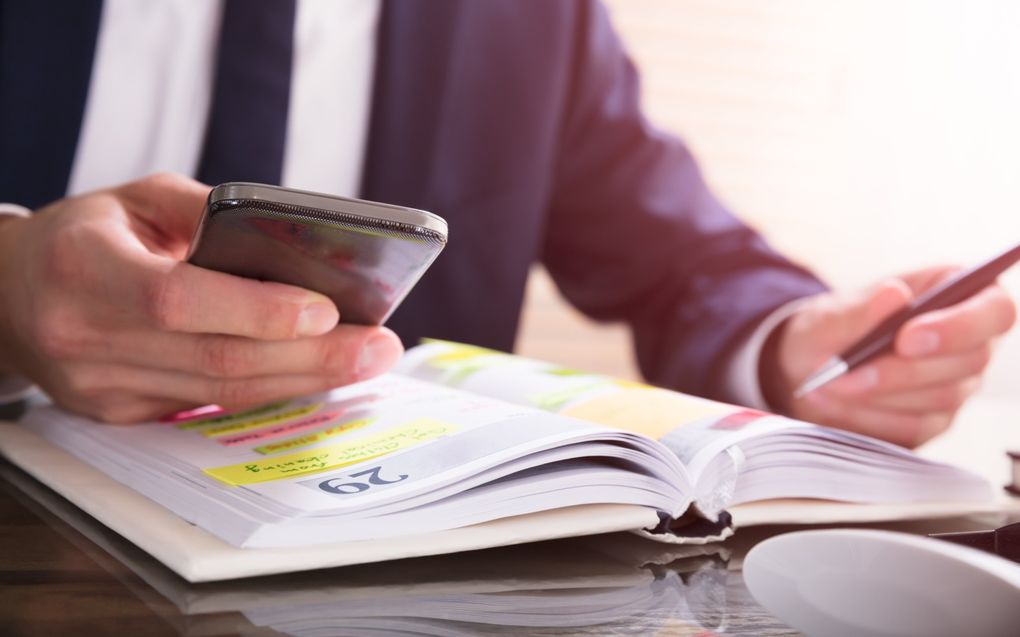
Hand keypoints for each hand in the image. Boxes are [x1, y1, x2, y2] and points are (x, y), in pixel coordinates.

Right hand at [0, 173, 402, 422]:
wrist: (10, 296)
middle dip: (312, 358)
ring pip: (221, 393)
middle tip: (381, 346)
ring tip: (367, 360)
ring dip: (305, 380)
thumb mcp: (136, 199)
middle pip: (216, 360)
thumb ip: (210, 212)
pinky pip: (209, 409)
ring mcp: (101, 388)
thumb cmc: (85, 237)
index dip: (257, 310)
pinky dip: (271, 393)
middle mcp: (86, 337)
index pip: (178, 299)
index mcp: (83, 267)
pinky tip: (319, 377)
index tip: (329, 310)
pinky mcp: (120, 415)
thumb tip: (296, 242)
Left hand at [765, 266, 1015, 446]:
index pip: (995, 311)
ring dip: (880, 393)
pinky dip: (872, 416)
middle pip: (970, 360)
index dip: (958, 327)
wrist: (810, 366)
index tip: (905, 338)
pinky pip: (917, 426)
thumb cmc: (832, 327)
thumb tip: (894, 295)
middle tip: (846, 371)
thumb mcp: (832, 313)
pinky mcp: (936, 419)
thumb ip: (862, 308)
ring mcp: (958, 383)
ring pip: (942, 396)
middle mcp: (972, 341)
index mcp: (961, 293)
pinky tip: (836, 403)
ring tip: (829, 383)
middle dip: (903, 369)